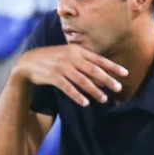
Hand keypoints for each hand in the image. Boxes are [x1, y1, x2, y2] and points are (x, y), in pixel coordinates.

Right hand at [13, 45, 128, 105]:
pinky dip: (77, 96)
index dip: (113, 66)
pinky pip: (68, 88)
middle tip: (118, 88)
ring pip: (82, 80)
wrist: (28, 62)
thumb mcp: (68, 55)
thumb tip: (102, 76)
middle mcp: (71, 58)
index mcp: (77, 51)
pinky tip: (85, 103)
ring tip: (104, 99)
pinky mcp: (53, 77)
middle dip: (107, 79)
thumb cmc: (52, 59)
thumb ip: (84, 63)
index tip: (125, 73)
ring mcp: (62, 67)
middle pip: (93, 70)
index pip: (99, 59)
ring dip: (94, 90)